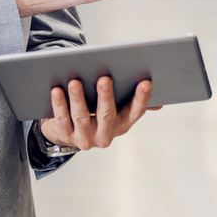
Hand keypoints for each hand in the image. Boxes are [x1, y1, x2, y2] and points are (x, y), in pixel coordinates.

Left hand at [39, 76, 154, 149]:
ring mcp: (86, 137)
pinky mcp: (66, 136)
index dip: (142, 98)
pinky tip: (56, 90)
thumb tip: (160, 102)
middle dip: (106, 96)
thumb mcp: (116, 110)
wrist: (67, 133)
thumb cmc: (96, 113)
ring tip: (75, 81)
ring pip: (82, 116)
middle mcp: (106, 134)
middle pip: (107, 114)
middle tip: (104, 78)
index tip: (146, 82)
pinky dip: (59, 104)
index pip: (135, 111)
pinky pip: (62, 118)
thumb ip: (133, 103)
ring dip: (78, 99)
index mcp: (122, 124)